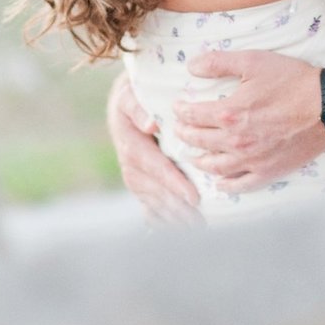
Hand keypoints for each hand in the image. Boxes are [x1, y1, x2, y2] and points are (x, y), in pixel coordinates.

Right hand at [106, 71, 201, 225]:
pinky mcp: (139, 185)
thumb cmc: (135, 97)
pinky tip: (177, 230)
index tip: (193, 197)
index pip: (155, 166)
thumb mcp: (131, 94)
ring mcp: (134, 178)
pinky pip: (148, 207)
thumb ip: (138, 107)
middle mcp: (130, 165)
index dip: (173, 183)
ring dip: (173, 217)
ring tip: (196, 228)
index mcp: (130, 143)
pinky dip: (162, 220)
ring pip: (153, 202)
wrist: (124, 105)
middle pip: (155, 191)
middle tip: (200, 221)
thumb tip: (150, 125)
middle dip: (177, 208)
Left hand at [173, 50, 324, 192]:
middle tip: (180, 129)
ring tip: (193, 155)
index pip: (193, 115)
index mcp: (229, 113)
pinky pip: (241, 185)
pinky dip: (226, 185)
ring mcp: (251, 160)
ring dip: (198, 160)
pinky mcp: (268, 172)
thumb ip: (219, 62)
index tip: (177, 107)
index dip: (181, 111)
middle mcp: (236, 141)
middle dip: (185, 134)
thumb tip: (191, 66)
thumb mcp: (253, 61)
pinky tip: (219, 182)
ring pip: (214, 166)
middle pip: (199, 141)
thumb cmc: (292, 80)